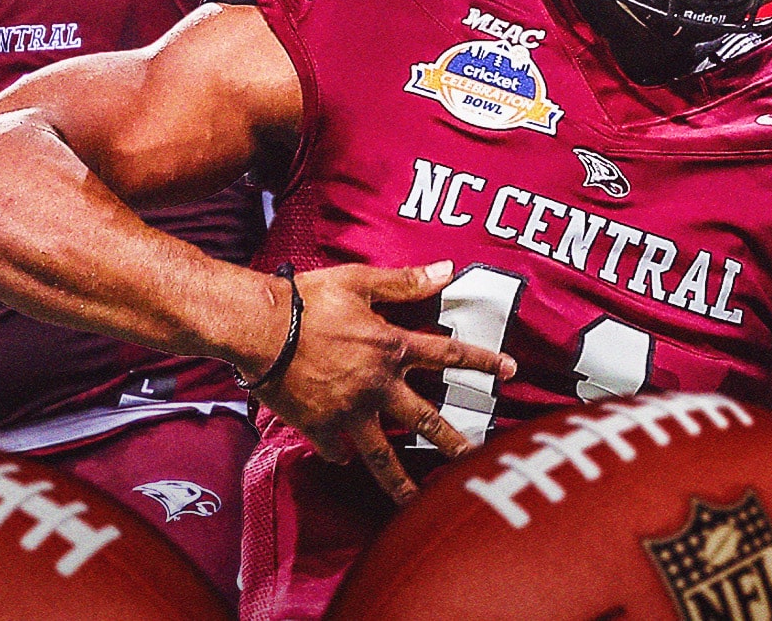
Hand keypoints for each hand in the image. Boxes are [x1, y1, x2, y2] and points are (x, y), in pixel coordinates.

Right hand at [248, 260, 515, 504]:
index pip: (447, 354)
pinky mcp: (319, 425)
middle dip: (454, 442)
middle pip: (425, 420)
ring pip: (382, 454)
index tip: (512, 369)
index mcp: (391, 348)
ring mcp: (349, 411)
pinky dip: (340, 454)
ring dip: (400, 481)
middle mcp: (377, 385)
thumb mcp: (359, 282)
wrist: (259, 329)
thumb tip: (447, 268)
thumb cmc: (307, 299)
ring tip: (417, 503)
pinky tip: (344, 460)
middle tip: (478, 462)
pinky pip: (335, 448)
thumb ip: (405, 281)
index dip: (482, 359)